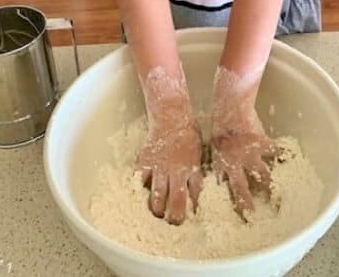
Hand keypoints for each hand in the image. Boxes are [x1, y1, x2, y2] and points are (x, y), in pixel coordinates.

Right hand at [137, 66, 202, 224]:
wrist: (171, 115)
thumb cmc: (188, 132)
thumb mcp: (199, 153)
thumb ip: (196, 173)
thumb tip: (196, 192)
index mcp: (192, 169)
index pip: (195, 196)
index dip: (193, 209)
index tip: (191, 218)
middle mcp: (176, 171)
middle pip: (176, 202)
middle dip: (174, 217)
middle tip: (172, 223)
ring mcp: (160, 167)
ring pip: (157, 197)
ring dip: (157, 209)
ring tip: (157, 213)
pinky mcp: (145, 162)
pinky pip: (140, 181)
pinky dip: (140, 189)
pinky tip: (140, 196)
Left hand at [210, 66, 276, 218]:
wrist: (230, 106)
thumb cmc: (220, 121)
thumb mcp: (215, 142)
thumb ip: (220, 157)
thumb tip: (221, 170)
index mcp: (221, 163)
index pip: (222, 187)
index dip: (227, 199)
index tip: (233, 211)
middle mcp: (235, 164)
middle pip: (241, 190)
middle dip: (247, 204)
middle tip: (253, 216)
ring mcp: (249, 156)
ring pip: (262, 176)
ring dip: (269, 184)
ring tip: (277, 192)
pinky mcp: (261, 145)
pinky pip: (274, 152)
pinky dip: (282, 154)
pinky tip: (288, 157)